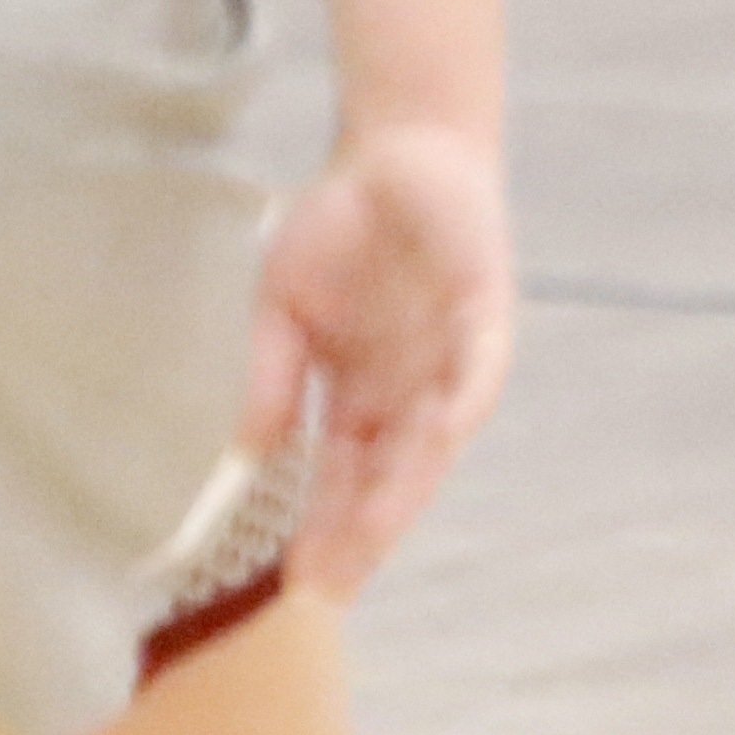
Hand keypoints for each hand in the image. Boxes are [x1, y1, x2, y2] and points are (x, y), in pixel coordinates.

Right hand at [245, 121, 513, 597]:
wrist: (395, 149)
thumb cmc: (339, 226)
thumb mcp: (283, 307)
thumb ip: (270, 374)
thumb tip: (249, 451)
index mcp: (359, 392)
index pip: (343, 477)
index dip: (323, 526)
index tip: (295, 581)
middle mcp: (409, 388)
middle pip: (390, 476)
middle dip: (364, 530)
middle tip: (334, 584)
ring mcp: (449, 355)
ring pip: (433, 439)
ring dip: (408, 485)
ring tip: (374, 534)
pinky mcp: (485, 313)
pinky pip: (480, 368)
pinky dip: (463, 400)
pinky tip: (441, 436)